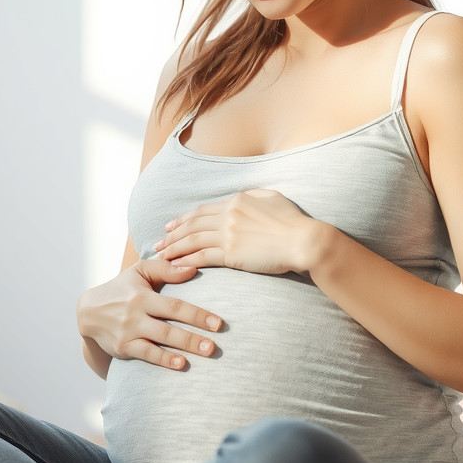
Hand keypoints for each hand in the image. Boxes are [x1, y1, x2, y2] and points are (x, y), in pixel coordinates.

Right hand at [77, 259, 222, 371]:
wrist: (89, 312)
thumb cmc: (122, 289)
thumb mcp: (139, 272)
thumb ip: (165, 269)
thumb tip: (193, 269)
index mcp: (142, 296)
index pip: (174, 305)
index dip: (197, 315)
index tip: (218, 323)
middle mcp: (135, 315)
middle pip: (169, 327)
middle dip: (193, 337)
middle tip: (215, 346)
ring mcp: (128, 333)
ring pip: (159, 342)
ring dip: (183, 349)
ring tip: (205, 353)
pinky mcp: (123, 348)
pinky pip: (146, 355)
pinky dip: (163, 360)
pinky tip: (180, 364)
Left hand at [153, 189, 320, 275]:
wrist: (305, 240)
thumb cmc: (294, 221)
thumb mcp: (272, 198)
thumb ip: (253, 196)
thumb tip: (242, 199)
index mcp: (237, 200)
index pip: (202, 210)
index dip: (183, 218)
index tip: (170, 225)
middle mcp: (228, 215)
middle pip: (192, 225)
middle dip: (172, 234)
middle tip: (158, 242)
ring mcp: (228, 234)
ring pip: (192, 240)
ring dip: (174, 248)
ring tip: (161, 255)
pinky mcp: (232, 254)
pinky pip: (202, 257)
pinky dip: (186, 260)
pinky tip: (175, 265)